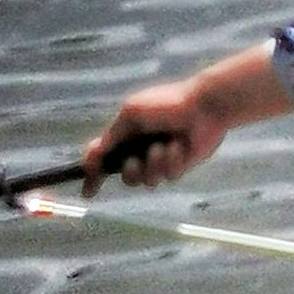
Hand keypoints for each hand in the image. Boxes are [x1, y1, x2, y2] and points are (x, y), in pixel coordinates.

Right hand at [82, 45, 292, 195]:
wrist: (205, 106)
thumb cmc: (167, 104)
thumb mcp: (132, 113)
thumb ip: (111, 136)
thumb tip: (91, 154)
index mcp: (126, 134)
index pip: (103, 158)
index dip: (93, 175)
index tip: (88, 190)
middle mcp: (140, 149)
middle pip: (125, 176)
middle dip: (130, 171)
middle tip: (136, 160)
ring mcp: (160, 159)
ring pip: (146, 180)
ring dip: (153, 164)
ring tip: (165, 146)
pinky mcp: (178, 165)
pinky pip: (167, 176)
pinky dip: (171, 161)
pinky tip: (181, 146)